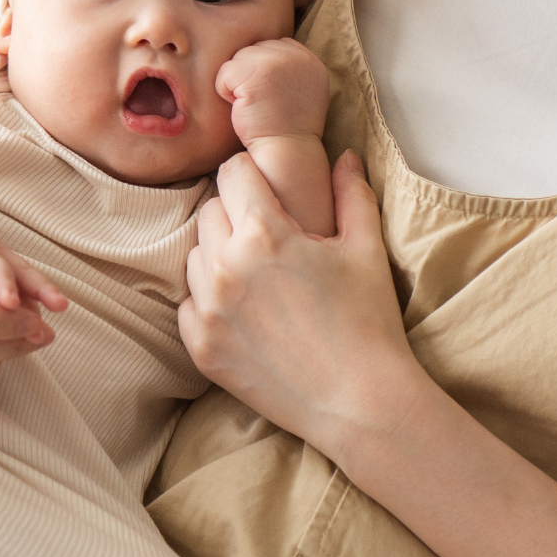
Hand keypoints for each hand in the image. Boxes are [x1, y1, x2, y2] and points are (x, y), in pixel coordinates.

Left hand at [179, 148, 429, 462]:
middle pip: (209, 211)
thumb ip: (351, 194)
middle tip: (268, 236)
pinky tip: (244, 311)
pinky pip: (187, 304)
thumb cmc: (369, 321)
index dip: (252, 174)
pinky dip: (208, 302)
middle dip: (236, 214)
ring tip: (256, 275)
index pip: (233, 172)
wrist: (358, 401)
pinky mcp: (201, 347)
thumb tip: (344, 156)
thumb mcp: (366, 249)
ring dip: (218, 256)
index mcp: (265, 233)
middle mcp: (225, 267)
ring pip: (194, 257)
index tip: (267, 189)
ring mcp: (208, 310)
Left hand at [215, 37, 328, 146]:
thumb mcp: (300, 92)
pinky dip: (225, 92)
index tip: (269, 97)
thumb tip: (261, 55)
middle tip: (261, 104)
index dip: (263, 71)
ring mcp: (277, 62)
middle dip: (249, 75)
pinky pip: (225, 72)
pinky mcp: (255, 73)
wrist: (284, 153)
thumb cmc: (285, 130)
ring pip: (238, 58)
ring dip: (237, 83)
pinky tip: (242, 108)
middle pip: (255, 49)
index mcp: (310, 61)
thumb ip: (288, 69)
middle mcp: (297, 57)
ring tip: (253, 105)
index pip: (274, 46)